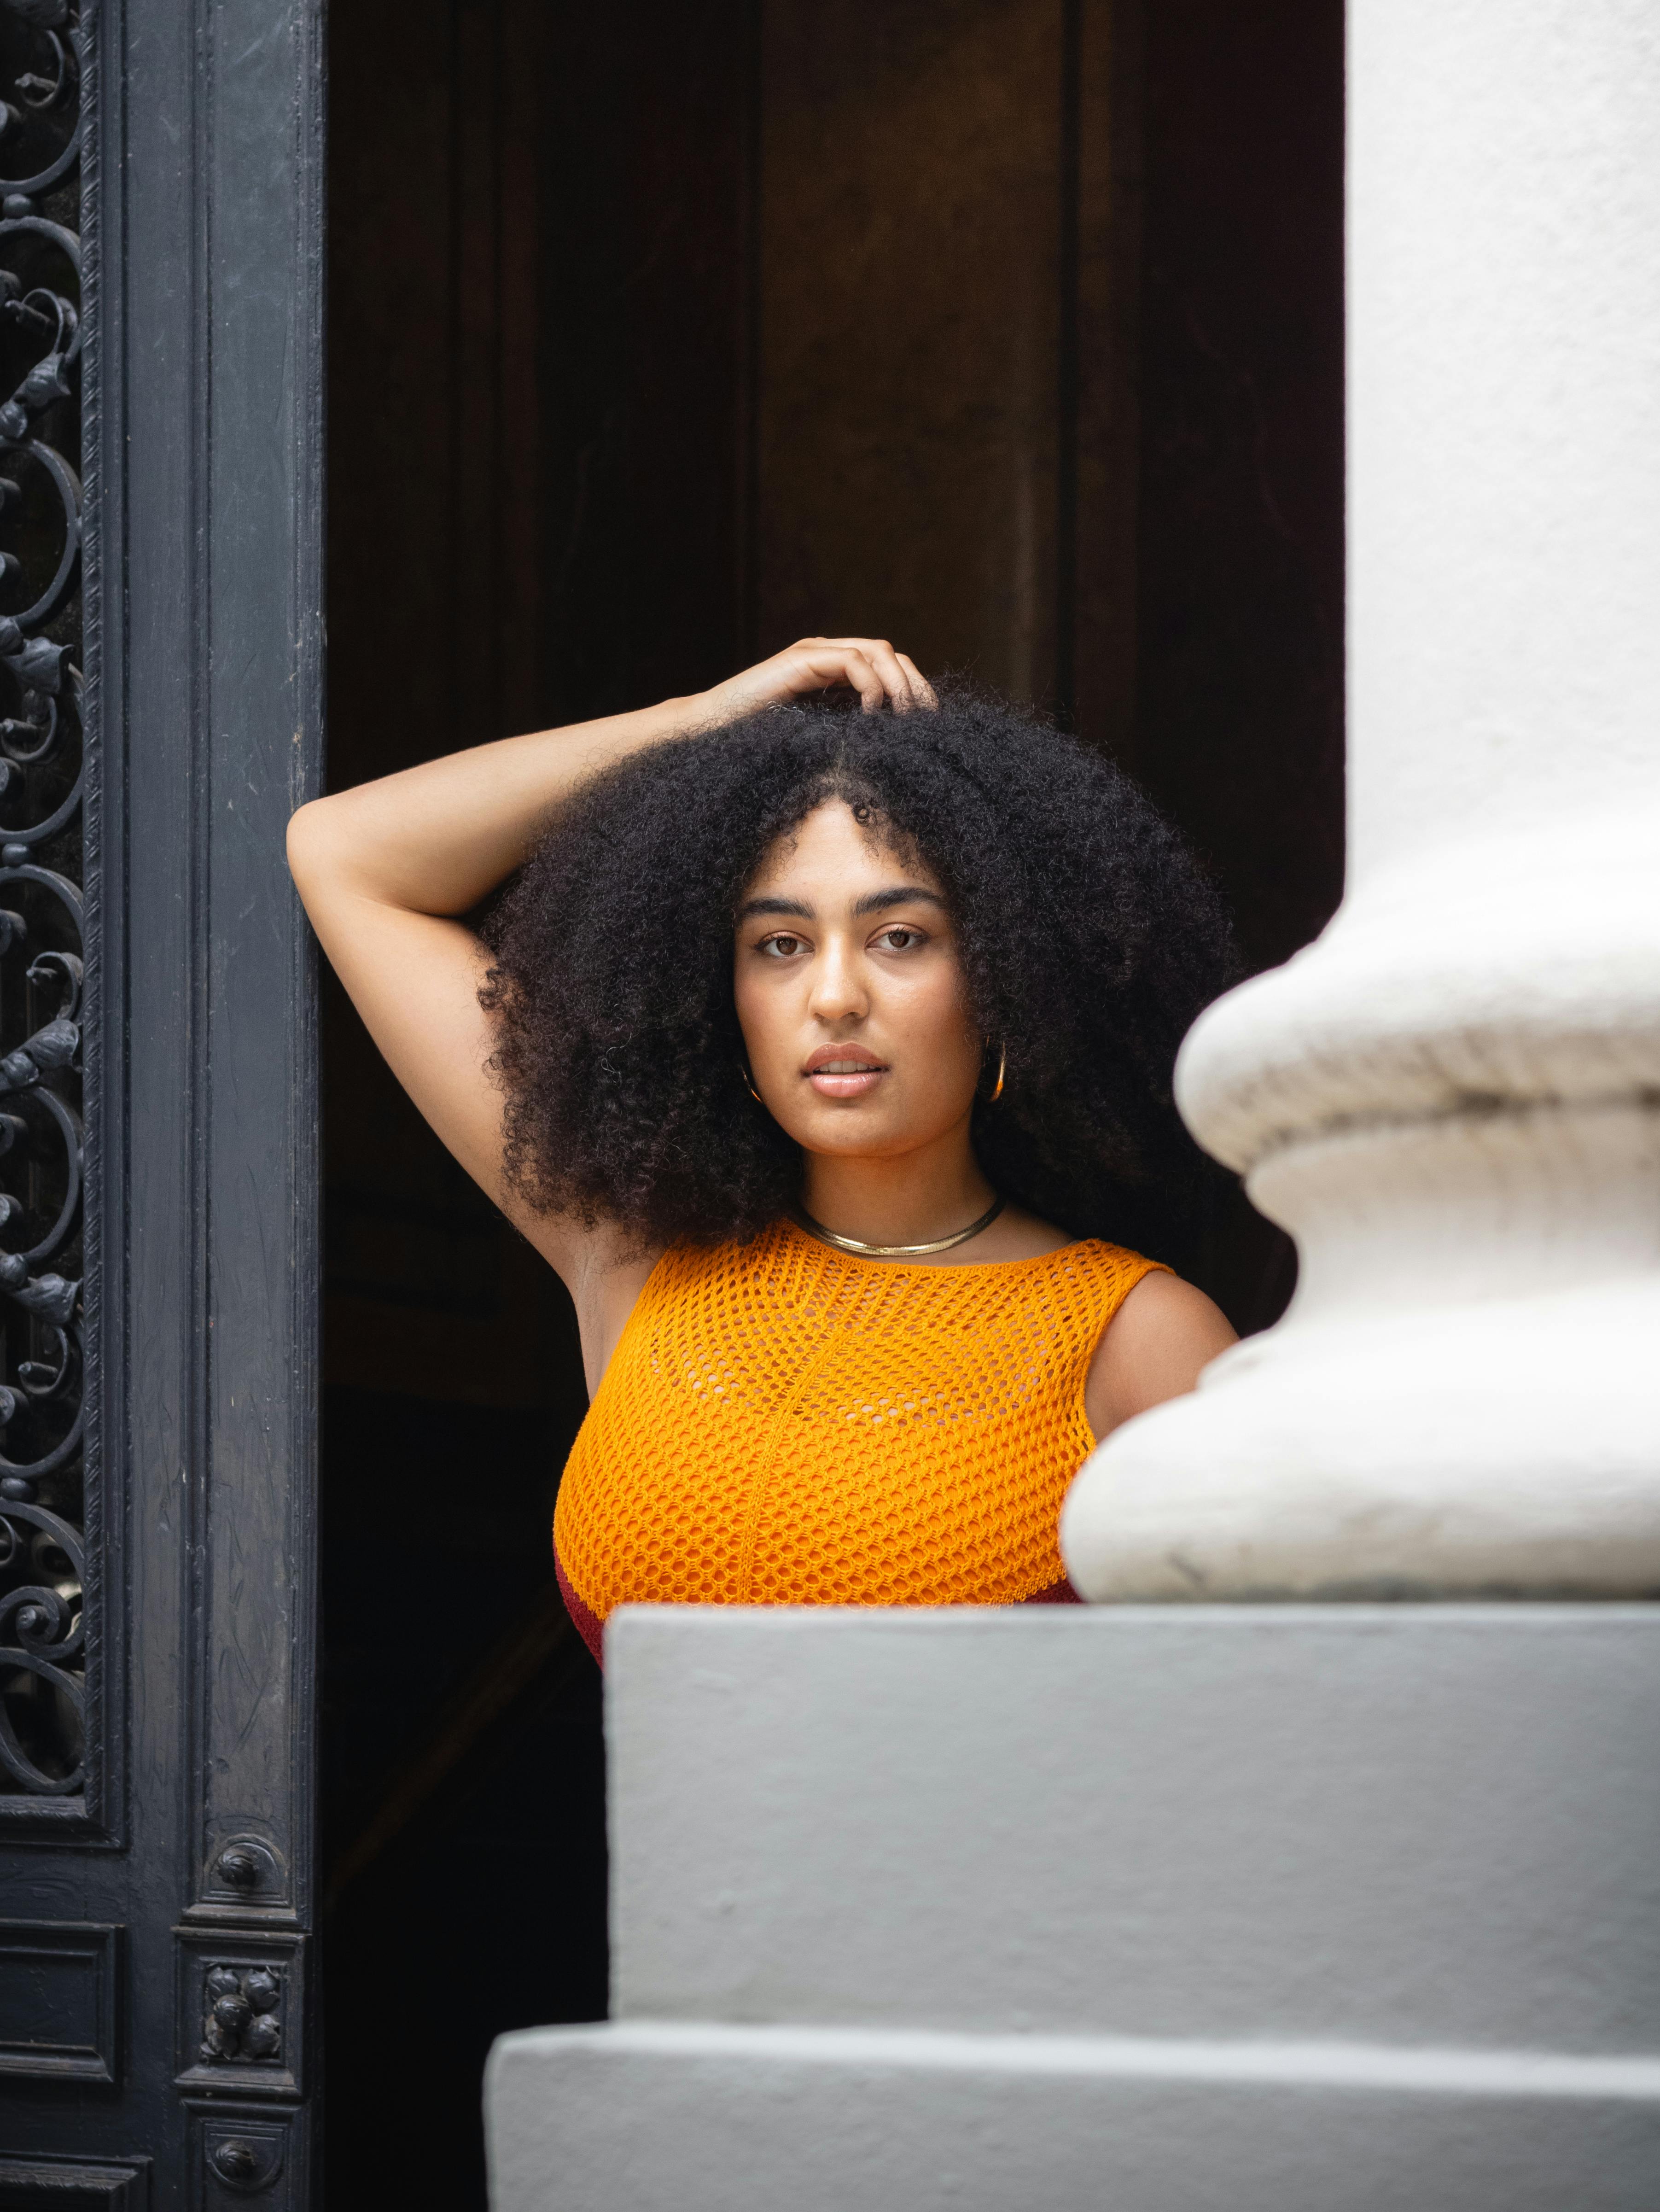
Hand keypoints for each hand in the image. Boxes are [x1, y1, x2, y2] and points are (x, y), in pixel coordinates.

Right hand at [698, 637, 937, 724]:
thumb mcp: (820, 737)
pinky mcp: (802, 659)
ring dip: (899, 684)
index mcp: (834, 670)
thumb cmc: (759, 742)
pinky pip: (853, 662)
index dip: (914, 691)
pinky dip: (872, 687)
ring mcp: (814, 653)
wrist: (711, 732)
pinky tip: (871, 715)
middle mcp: (827, 654)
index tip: (929, 724)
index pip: (890, 667)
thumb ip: (850, 730)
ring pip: (878, 652)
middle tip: (926, 720)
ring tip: (904, 718)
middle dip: (915, 686)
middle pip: (892, 655)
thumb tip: (894, 747)